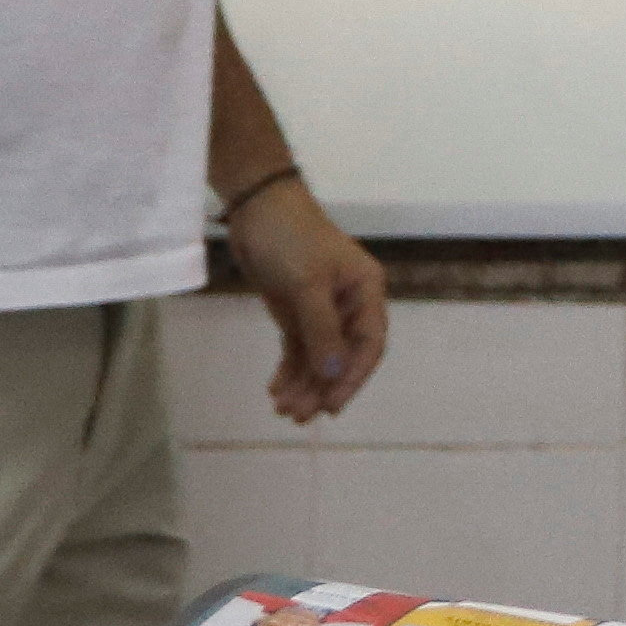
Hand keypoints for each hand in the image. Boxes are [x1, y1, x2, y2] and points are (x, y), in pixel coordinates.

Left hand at [225, 171, 388, 422]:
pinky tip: (277, 389)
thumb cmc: (291, 238)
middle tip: (298, 416)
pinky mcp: (296, 311)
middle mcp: (349, 304)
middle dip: (321, 387)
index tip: (331, 406)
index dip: (352, 377)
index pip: (368, 344)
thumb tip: (334, 372)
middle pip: (342, 356)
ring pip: (318, 357)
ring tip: (283, 409)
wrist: (257, 209)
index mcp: (365, 291)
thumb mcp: (307, 284)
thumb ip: (321, 330)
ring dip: (303, 383)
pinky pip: (298, 349)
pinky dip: (289, 370)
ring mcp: (322, 309)